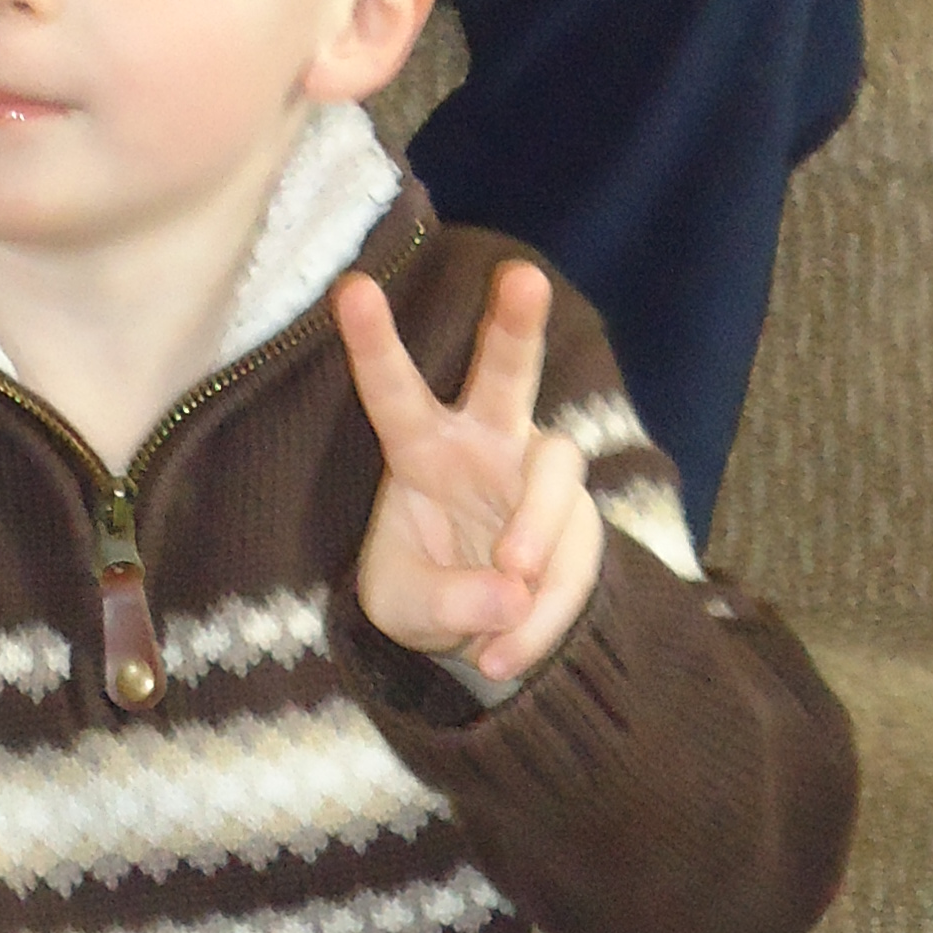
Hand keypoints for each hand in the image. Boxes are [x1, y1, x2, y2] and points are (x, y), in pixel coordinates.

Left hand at [339, 261, 603, 686]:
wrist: (484, 632)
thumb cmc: (425, 592)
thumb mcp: (404, 607)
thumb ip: (447, 598)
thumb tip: (511, 590)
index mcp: (423, 448)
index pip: (396, 393)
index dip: (374, 344)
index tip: (351, 288)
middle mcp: (488, 443)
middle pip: (507, 372)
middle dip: (516, 324)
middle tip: (522, 277)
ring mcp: (541, 477)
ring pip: (558, 472)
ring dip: (537, 535)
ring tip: (507, 605)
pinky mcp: (582, 520)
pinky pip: (576, 558)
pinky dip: (546, 614)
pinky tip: (506, 655)